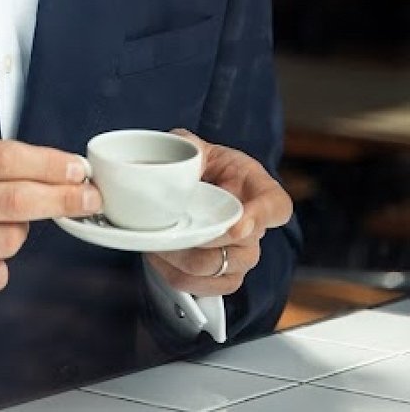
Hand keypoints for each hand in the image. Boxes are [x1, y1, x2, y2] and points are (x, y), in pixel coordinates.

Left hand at [144, 128, 293, 296]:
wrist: (197, 189)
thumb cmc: (206, 167)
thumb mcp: (198, 147)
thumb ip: (190, 144)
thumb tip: (183, 151)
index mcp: (260, 189)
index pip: (276, 206)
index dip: (260, 218)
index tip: (238, 225)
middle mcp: (257, 228)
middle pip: (242, 247)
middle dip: (202, 241)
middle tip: (172, 229)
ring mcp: (244, 256)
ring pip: (219, 269)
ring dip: (183, 259)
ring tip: (158, 242)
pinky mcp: (227, 276)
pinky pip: (206, 288)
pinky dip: (179, 276)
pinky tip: (161, 259)